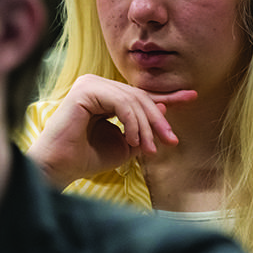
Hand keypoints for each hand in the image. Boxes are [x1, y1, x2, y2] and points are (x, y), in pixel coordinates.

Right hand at [27, 74, 196, 186]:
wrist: (60, 168)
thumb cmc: (88, 158)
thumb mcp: (126, 143)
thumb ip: (143, 128)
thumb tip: (165, 112)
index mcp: (105, 94)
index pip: (140, 94)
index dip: (168, 97)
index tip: (192, 97)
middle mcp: (97, 84)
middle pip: (140, 97)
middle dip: (159, 120)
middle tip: (171, 140)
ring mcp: (90, 84)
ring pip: (133, 100)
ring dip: (145, 126)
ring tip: (149, 148)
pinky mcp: (85, 90)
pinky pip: (121, 103)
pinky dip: (132, 122)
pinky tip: (133, 140)